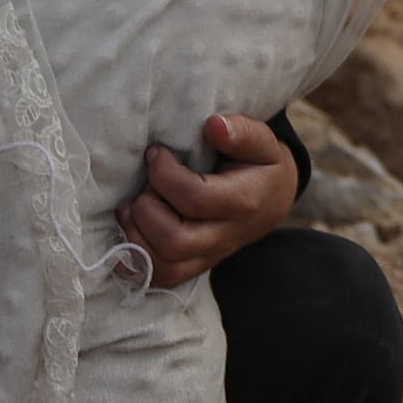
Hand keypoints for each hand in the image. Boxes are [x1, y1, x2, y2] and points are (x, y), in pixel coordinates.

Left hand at [124, 112, 301, 286]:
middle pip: (175, 240)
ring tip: (132, 206)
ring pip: (164, 266)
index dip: (165, 174)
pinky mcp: (193, 266)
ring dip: (136, 234)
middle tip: (144, 185)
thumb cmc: (260, 165)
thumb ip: (242, 132)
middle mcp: (225, 236)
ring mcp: (208, 256)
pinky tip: (130, 229)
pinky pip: (159, 278)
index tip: (156, 153)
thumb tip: (214, 125)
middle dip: (147, 208)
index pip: (195, 198)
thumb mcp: (263, 142)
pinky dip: (135, 258)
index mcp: (244, 203)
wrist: (272, 199)